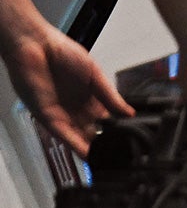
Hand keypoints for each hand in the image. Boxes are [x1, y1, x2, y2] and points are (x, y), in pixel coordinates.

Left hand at [1, 22, 132, 155]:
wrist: (36, 44)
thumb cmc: (61, 51)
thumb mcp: (95, 75)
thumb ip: (111, 96)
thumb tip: (130, 113)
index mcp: (89, 100)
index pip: (105, 122)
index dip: (116, 133)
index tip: (130, 143)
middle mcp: (74, 110)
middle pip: (92, 134)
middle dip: (105, 146)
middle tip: (121, 157)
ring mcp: (61, 114)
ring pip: (79, 138)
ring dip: (92, 151)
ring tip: (108, 163)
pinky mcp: (47, 115)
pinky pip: (63, 134)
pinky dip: (76, 145)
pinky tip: (89, 155)